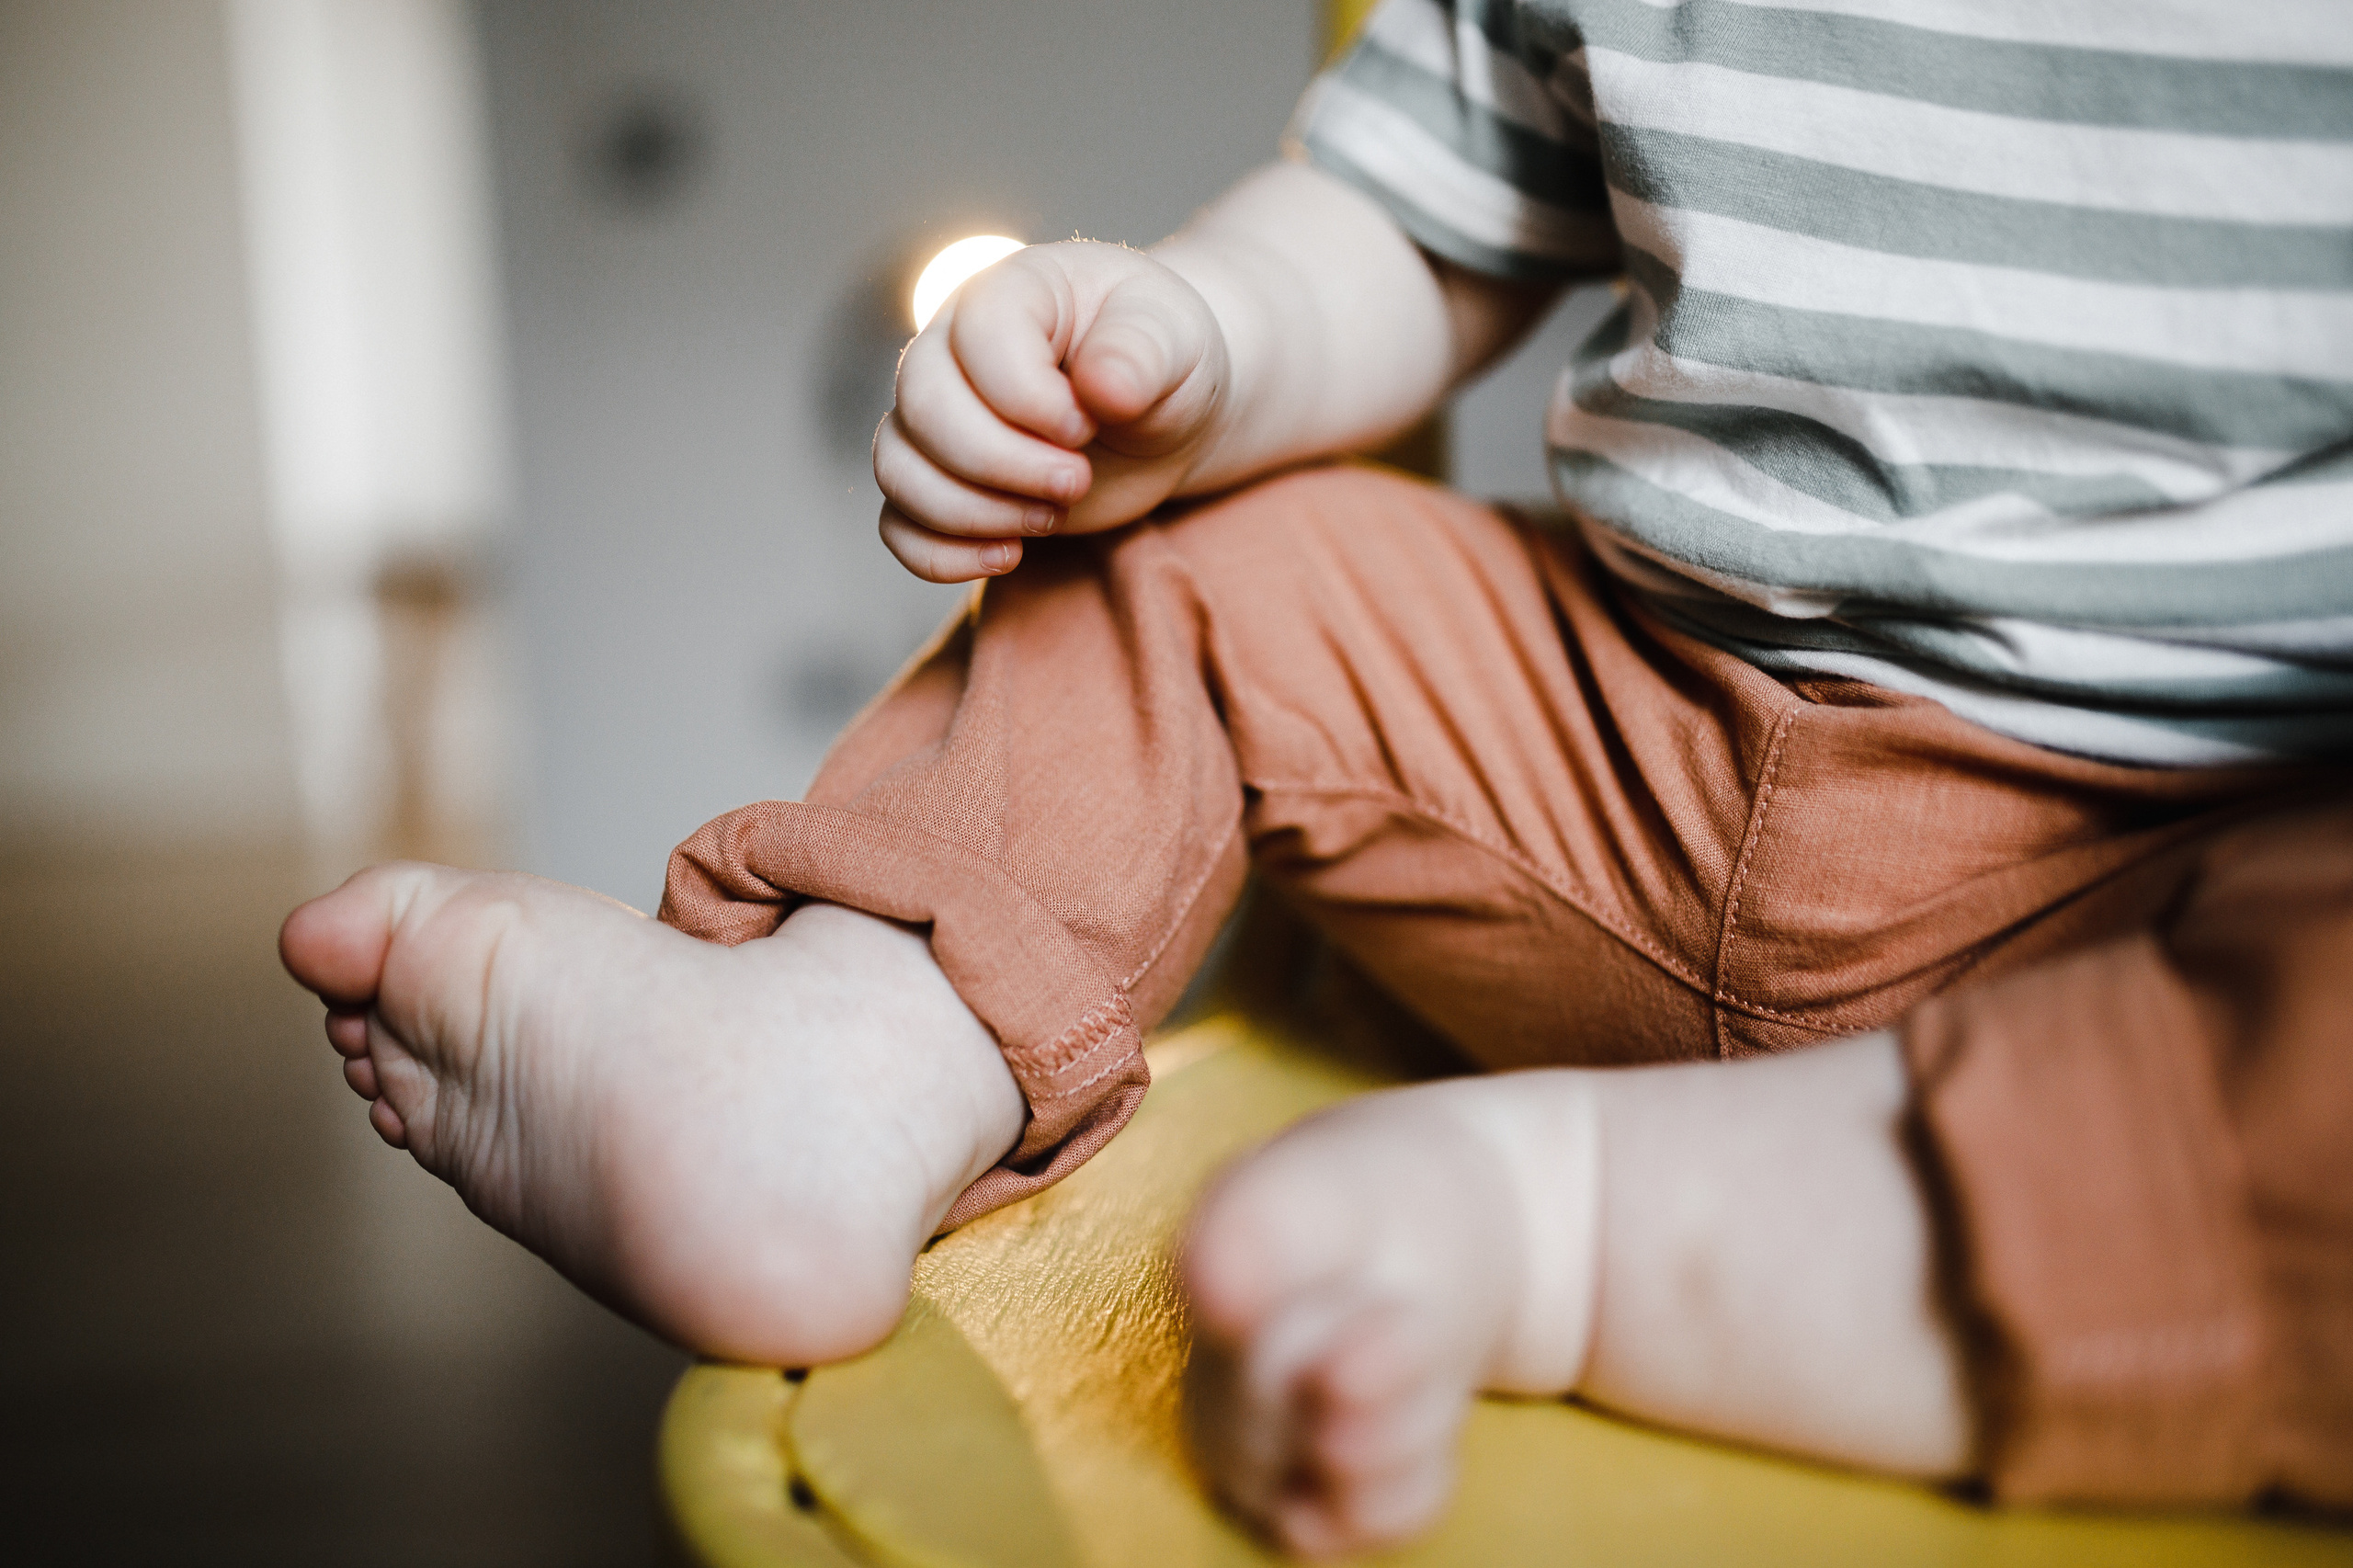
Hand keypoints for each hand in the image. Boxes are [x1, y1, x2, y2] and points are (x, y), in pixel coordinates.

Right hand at [873, 240, 1229, 582]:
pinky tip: (1011, 554)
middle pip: (924, 410)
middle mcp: (954, 349)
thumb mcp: (1176, 342)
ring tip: (1053, 516)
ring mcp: (939, 419)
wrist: (1165, 415)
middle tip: (1078, 480)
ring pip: (898, 470)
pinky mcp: (942, 481)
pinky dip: (940, 555)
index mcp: (1010, 292)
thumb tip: (1102, 388)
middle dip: (1004, 464)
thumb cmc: (1168, 363)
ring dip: (974, 513)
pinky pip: (897, 525)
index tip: (1089, 425)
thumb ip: (1142, 354)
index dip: (1029, 399)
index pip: (978, 339)